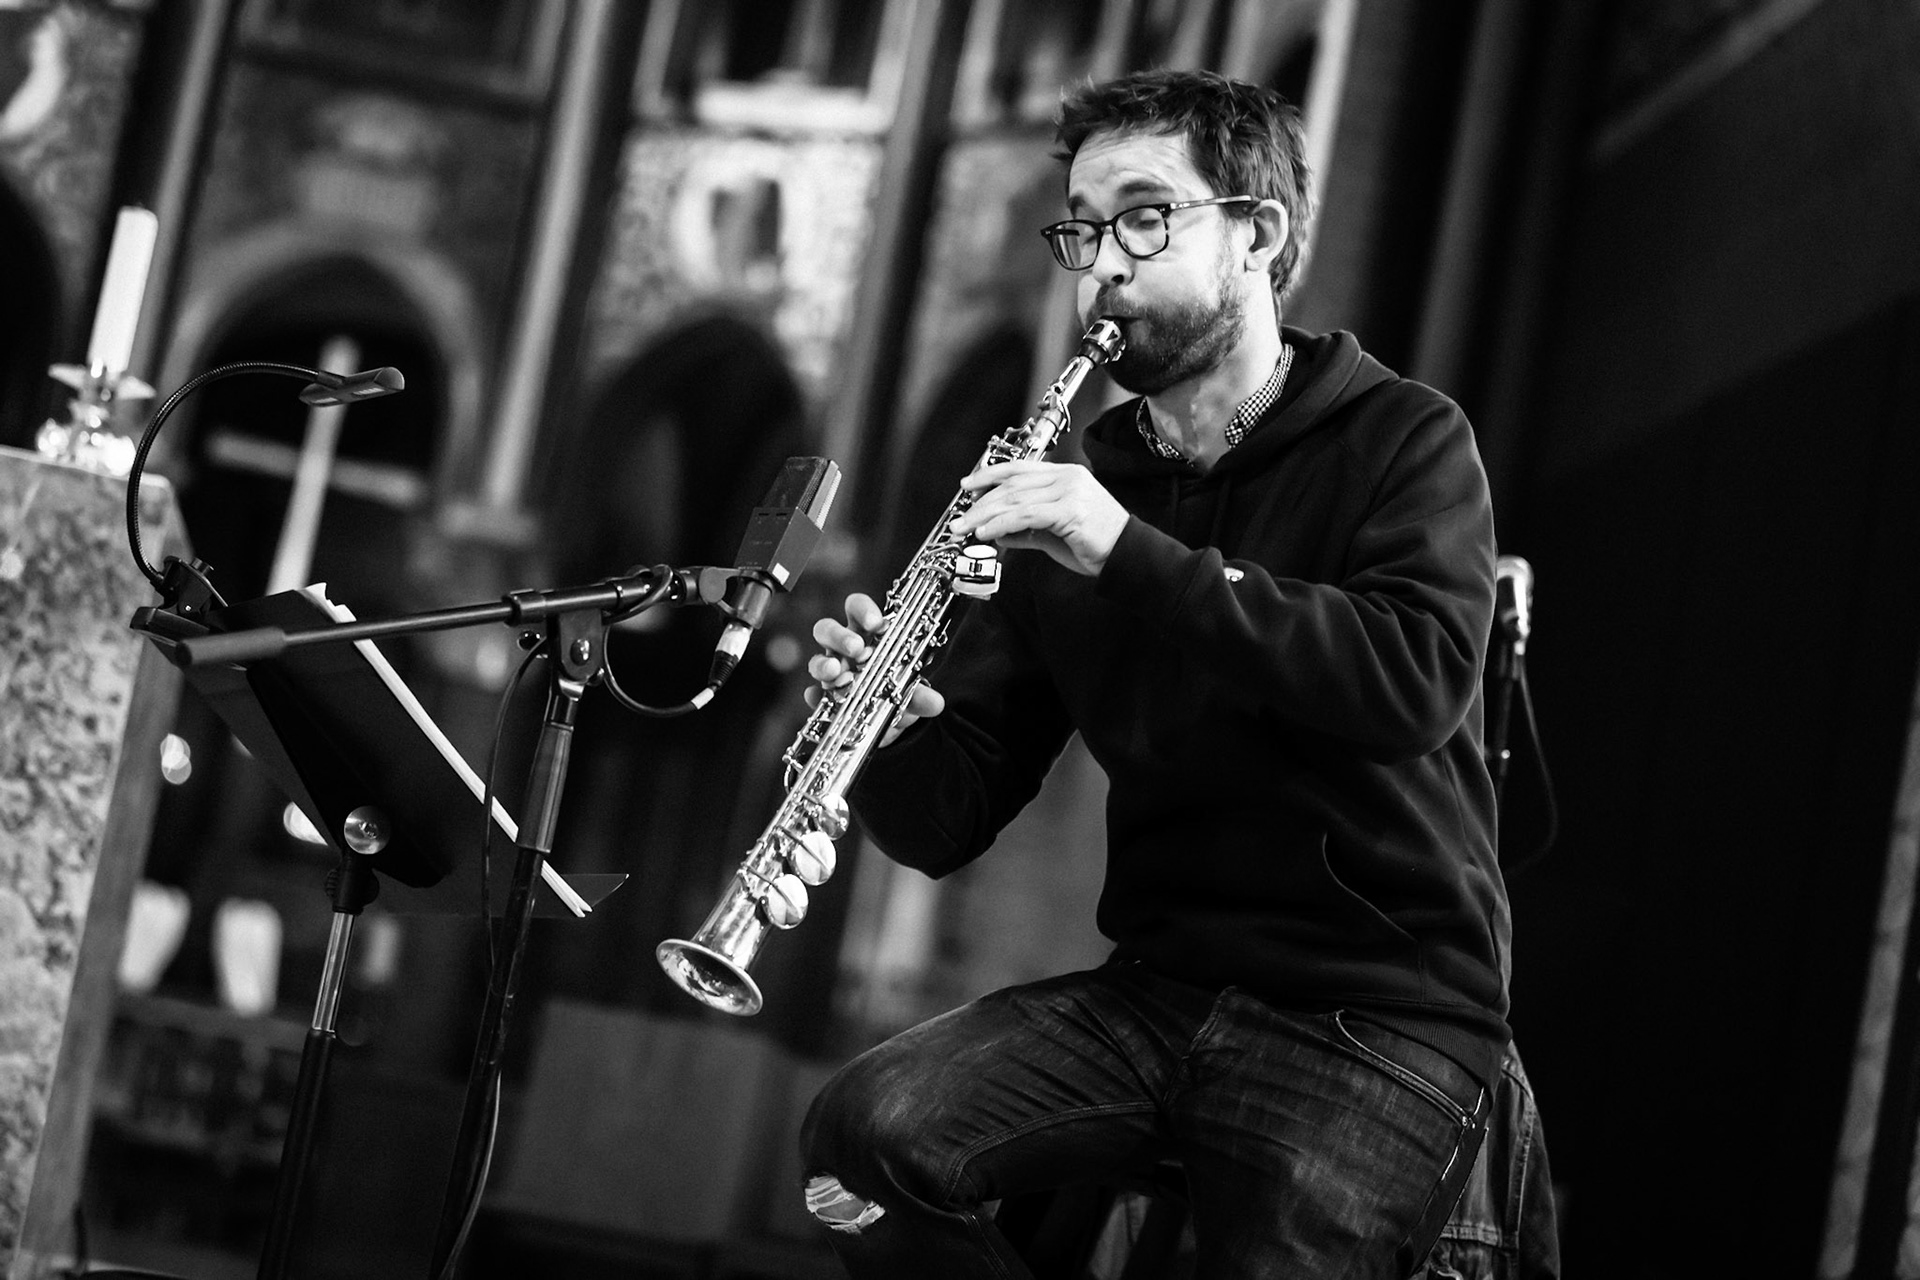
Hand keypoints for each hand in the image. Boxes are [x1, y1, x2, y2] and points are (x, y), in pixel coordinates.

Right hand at [806, 592, 945, 745]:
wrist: (885, 721)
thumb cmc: (894, 690)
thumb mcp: (910, 692)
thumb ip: (921, 696)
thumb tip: (936, 702)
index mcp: (865, 634)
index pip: (857, 609)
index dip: (862, 610)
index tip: (876, 623)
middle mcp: (843, 648)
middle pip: (828, 628)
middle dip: (840, 636)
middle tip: (857, 648)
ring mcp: (831, 671)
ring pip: (817, 659)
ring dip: (824, 664)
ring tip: (837, 672)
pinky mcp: (822, 696)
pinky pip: (812, 693)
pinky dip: (815, 696)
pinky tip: (820, 699)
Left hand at [950, 460, 1127, 576]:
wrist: (1128, 557)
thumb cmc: (1097, 546)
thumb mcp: (1053, 535)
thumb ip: (1026, 531)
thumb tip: (996, 532)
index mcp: (1066, 476)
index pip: (1020, 468)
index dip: (990, 475)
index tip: (968, 485)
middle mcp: (1067, 478)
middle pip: (1013, 484)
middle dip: (980, 502)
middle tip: (959, 518)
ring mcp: (1071, 491)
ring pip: (1016, 499)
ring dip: (985, 515)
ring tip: (965, 528)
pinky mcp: (1071, 510)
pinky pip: (1027, 515)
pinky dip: (1002, 524)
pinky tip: (987, 533)